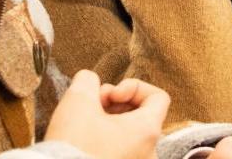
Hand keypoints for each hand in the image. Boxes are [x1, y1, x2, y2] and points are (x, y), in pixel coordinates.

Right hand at [45, 70, 169, 158]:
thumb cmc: (73, 145)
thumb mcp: (78, 99)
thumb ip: (89, 80)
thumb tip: (90, 82)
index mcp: (147, 132)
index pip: (159, 97)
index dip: (133, 86)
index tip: (110, 94)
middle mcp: (149, 153)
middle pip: (142, 115)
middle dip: (115, 103)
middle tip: (91, 105)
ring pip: (128, 133)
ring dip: (108, 120)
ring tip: (83, 122)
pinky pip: (120, 150)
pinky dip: (105, 139)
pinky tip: (83, 139)